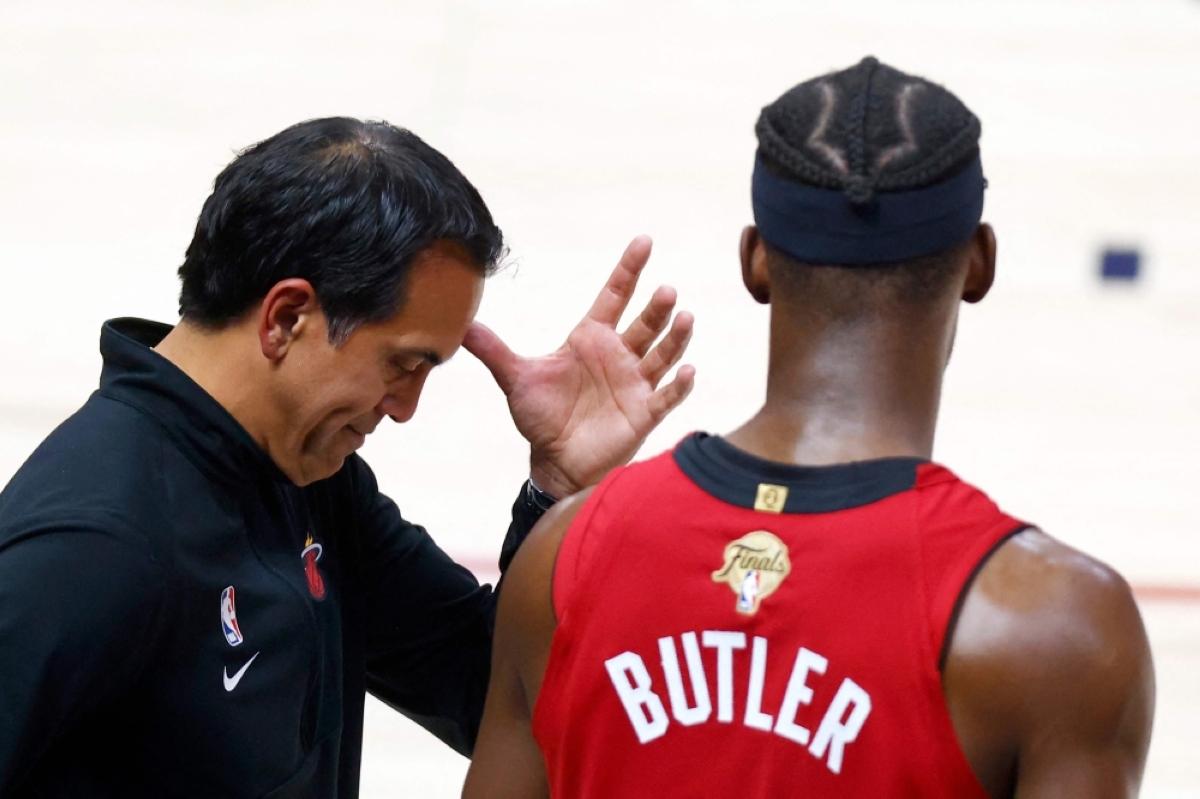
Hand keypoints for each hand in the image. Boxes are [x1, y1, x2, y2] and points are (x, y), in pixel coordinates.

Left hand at [464, 236, 694, 498]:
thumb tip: (462, 325)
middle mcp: (619, 355)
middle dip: (656, 308)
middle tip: (665, 290)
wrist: (554, 462)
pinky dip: (679, 384)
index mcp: (591, 339)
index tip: (644, 241)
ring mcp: (635, 383)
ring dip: (675, 337)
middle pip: (644, 323)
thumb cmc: (540, 417)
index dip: (629, 269)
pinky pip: (667, 395)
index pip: (615, 295)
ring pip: (662, 353)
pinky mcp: (644, 412)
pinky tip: (688, 370)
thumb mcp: (516, 379)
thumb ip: (494, 350)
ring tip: (684, 317)